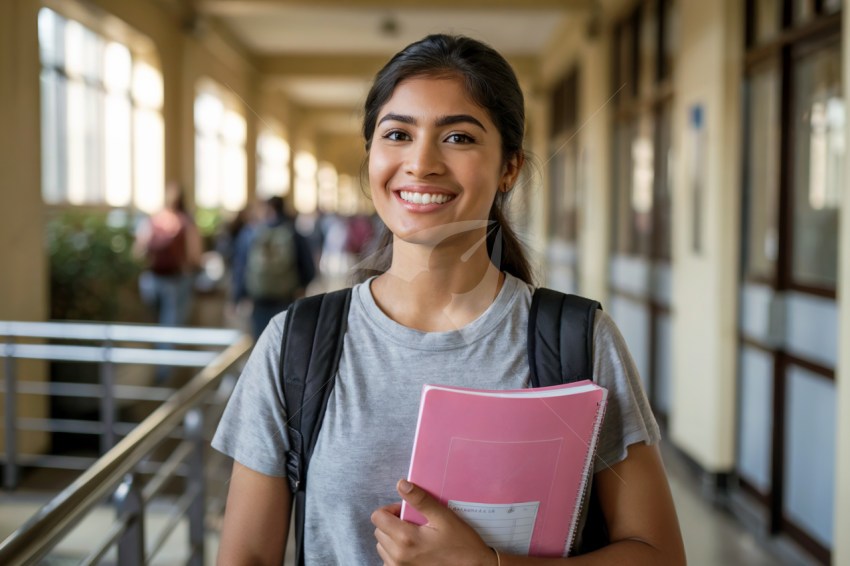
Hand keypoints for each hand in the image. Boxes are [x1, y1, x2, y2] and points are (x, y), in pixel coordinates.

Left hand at [371, 479, 496, 565]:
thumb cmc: (462, 545)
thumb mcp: (444, 517)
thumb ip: (421, 500)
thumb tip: (401, 484)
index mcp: (406, 538)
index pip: (378, 517)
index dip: (390, 510)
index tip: (405, 511)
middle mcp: (399, 556)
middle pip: (379, 532)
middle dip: (392, 523)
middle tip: (414, 523)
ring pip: (383, 547)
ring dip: (393, 539)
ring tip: (415, 538)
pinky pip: (389, 562)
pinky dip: (397, 554)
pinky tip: (414, 551)